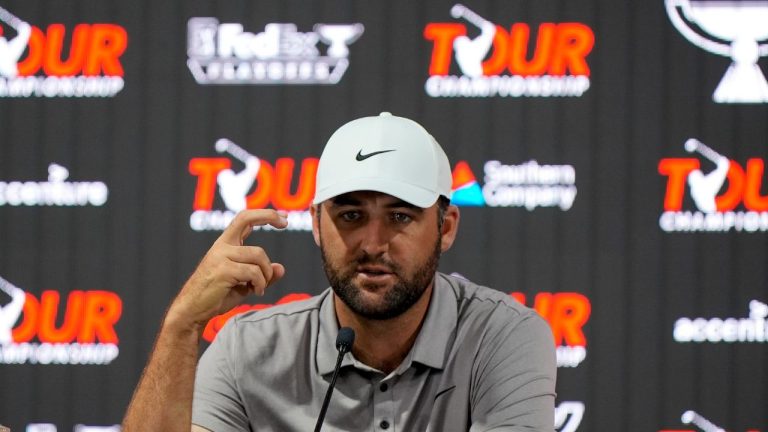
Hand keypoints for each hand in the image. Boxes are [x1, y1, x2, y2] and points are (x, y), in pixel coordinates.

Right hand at [166, 209, 287, 330]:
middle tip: (285, 223)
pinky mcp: (223, 270)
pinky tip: (256, 291)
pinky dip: (261, 283)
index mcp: (225, 245)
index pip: (243, 219)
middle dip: (267, 216)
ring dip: (266, 272)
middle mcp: (222, 246)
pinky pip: (253, 272)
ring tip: (261, 286)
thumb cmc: (217, 296)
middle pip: (246, 221)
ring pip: (258, 255)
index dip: (263, 215)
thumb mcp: (244, 284)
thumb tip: (281, 268)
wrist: (193, 310)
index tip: (283, 217)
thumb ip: (262, 275)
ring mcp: (221, 257)